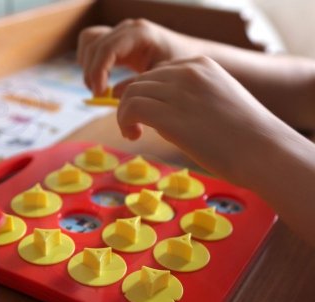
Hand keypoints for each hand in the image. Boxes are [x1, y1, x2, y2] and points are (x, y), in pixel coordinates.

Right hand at [77, 19, 195, 94]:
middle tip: (100, 96)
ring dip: (88, 66)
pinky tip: (100, 80)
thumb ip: (138, 86)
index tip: (100, 94)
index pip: (107, 48)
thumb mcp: (161, 79)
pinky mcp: (117, 41)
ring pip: (89, 41)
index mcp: (140, 34)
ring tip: (98, 89)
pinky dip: (90, 62)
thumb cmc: (179, 68)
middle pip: (93, 45)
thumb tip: (113, 96)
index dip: (98, 72)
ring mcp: (120, 32)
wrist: (188, 56)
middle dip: (91, 72)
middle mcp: (127, 28)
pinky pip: (93, 45)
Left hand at [117, 56, 281, 186]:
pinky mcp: (170, 116)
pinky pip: (131, 109)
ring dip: (124, 113)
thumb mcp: (219, 102)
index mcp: (201, 66)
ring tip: (132, 132)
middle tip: (133, 125)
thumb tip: (166, 112)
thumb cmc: (247, 135)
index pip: (156, 72)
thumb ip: (193, 99)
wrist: (264, 151)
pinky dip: (124, 120)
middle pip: (140, 81)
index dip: (142, 91)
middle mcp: (188, 73)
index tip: (139, 110)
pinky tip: (133, 135)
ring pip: (131, 93)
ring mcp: (179, 93)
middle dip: (129, 102)